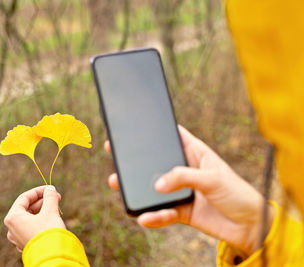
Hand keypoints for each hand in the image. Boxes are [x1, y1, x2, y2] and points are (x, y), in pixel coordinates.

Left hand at [4, 185, 64, 250]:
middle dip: (42, 201)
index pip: (24, 198)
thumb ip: (49, 197)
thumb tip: (50, 189)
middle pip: (26, 208)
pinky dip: (40, 221)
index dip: (38, 191)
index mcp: (13, 217)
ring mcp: (17, 238)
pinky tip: (51, 219)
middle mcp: (12, 228)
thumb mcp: (50, 211)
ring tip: (55, 207)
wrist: (53, 257)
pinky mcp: (25, 245)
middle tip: (56, 197)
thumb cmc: (49, 232)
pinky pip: (31, 228)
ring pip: (29, 219)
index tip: (50, 189)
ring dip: (42, 210)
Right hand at [104, 125, 273, 254]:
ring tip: (118, 184)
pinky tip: (144, 217)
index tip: (136, 127)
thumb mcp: (213, 179)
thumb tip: (157, 184)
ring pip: (154, 188)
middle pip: (157, 163)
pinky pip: (162, 212)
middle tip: (117, 156)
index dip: (156, 132)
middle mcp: (186, 171)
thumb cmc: (238, 194)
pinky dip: (153, 215)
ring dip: (138, 188)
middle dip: (137, 161)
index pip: (173, 137)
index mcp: (196, 154)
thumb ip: (184, 177)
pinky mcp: (181, 211)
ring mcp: (182, 191)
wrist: (250, 227)